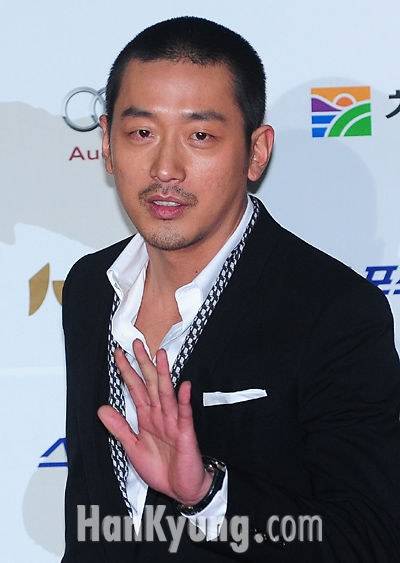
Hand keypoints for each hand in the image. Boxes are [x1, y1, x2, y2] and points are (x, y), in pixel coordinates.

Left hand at [97, 339, 212, 504]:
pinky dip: (183, 400)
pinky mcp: (186, 433)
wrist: (182, 490)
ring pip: (166, 393)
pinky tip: (184, 386)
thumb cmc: (161, 468)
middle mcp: (160, 415)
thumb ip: (119, 428)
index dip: (127, 372)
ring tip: (160, 356)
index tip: (119, 354)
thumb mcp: (133, 448)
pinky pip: (184, 414)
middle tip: (137, 344)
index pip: (135, 389)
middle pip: (150, 384)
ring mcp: (174, 422)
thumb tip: (102, 408)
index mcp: (147, 417)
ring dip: (163, 374)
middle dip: (143, 364)